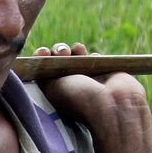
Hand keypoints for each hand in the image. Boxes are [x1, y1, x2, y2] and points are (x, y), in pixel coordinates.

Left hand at [31, 41, 148, 132]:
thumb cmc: (79, 99)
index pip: (43, 71)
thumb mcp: (52, 88)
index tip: (42, 53)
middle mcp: (70, 85)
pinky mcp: (102, 70)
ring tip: (74, 50)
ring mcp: (86, 78)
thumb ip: (43, 74)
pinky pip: (92, 56)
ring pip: (74, 56)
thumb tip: (39, 61)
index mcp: (56, 92)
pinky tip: (87, 55)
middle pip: (58, 60)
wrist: (112, 103)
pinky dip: (89, 54)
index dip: (41, 58)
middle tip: (62, 53)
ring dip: (71, 49)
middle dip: (57, 51)